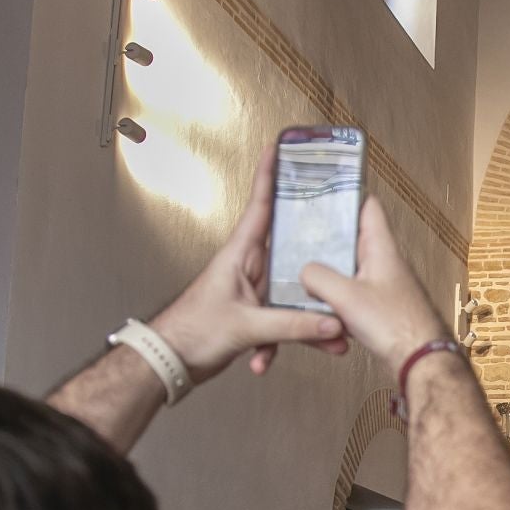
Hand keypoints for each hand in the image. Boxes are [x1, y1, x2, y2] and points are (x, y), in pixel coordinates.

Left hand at [151, 145, 349, 380]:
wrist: (168, 361)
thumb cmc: (190, 332)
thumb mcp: (247, 326)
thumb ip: (293, 325)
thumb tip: (330, 322)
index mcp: (239, 254)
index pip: (260, 204)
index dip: (270, 175)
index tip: (280, 148)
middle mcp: (248, 268)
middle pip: (291, 249)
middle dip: (318, 255)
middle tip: (340, 237)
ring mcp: (252, 292)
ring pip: (293, 294)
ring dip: (310, 318)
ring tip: (331, 336)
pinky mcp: (254, 315)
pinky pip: (282, 321)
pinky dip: (284, 341)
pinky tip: (267, 360)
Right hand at [300, 197, 449, 370]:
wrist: (421, 361)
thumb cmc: (396, 326)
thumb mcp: (347, 297)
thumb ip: (319, 278)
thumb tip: (304, 272)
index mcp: (381, 249)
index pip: (368, 207)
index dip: (347, 196)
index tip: (322, 192)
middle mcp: (385, 263)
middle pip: (353, 239)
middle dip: (327, 239)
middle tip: (300, 236)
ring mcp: (384, 285)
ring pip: (350, 269)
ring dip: (329, 273)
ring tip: (303, 273)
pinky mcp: (381, 308)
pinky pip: (353, 294)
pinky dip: (336, 297)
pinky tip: (322, 306)